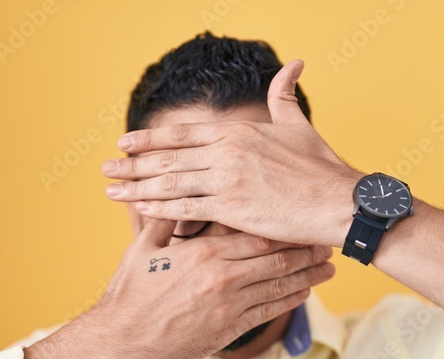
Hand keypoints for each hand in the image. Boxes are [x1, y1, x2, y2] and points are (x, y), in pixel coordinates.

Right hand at [83, 219, 333, 358]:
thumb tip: (175, 191)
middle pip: (275, 257)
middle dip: (305, 248)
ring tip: (329, 267)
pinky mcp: (227, 329)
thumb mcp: (143, 248)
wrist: (121, 339)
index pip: (255, 232)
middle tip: (326, 238)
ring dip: (307, 275)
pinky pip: (268, 312)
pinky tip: (304, 292)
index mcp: (204, 253)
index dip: (283, 224)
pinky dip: (289, 301)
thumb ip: (166, 219)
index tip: (302, 216)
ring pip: (279, 285)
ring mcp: (228, 305)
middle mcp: (222, 277)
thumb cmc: (130, 292)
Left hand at [101, 60, 363, 246]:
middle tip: (104, 170)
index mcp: (236, 132)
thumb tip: (293, 63)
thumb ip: (284, 96)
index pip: (182, 134)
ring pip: (170, 182)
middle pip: (167, 157)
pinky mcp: (232, 209)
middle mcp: (226, 152)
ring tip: (111, 192)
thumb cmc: (321, 167)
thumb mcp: (298, 125)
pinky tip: (139, 210)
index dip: (150, 138)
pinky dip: (159, 208)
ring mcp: (227, 180)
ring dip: (136, 187)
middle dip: (132, 164)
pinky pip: (186, 208)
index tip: (125, 143)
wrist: (339, 201)